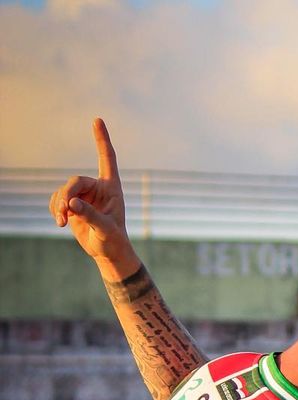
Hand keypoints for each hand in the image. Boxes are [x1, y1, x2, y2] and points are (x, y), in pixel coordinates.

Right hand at [48, 118, 139, 278]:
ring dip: (59, 206)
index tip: (97, 119)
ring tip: (62, 223)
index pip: (107, 159)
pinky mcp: (72, 204)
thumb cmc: (112, 240)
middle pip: (75, 181)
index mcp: (111, 187)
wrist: (107, 252)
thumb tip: (72, 204)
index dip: (102, 139)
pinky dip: (56, 209)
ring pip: (63, 191)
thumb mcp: (105, 229)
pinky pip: (57, 200)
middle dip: (67, 196)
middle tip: (65, 212)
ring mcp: (83, 195)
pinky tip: (60, 221)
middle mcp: (97, 187)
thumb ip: (90, 215)